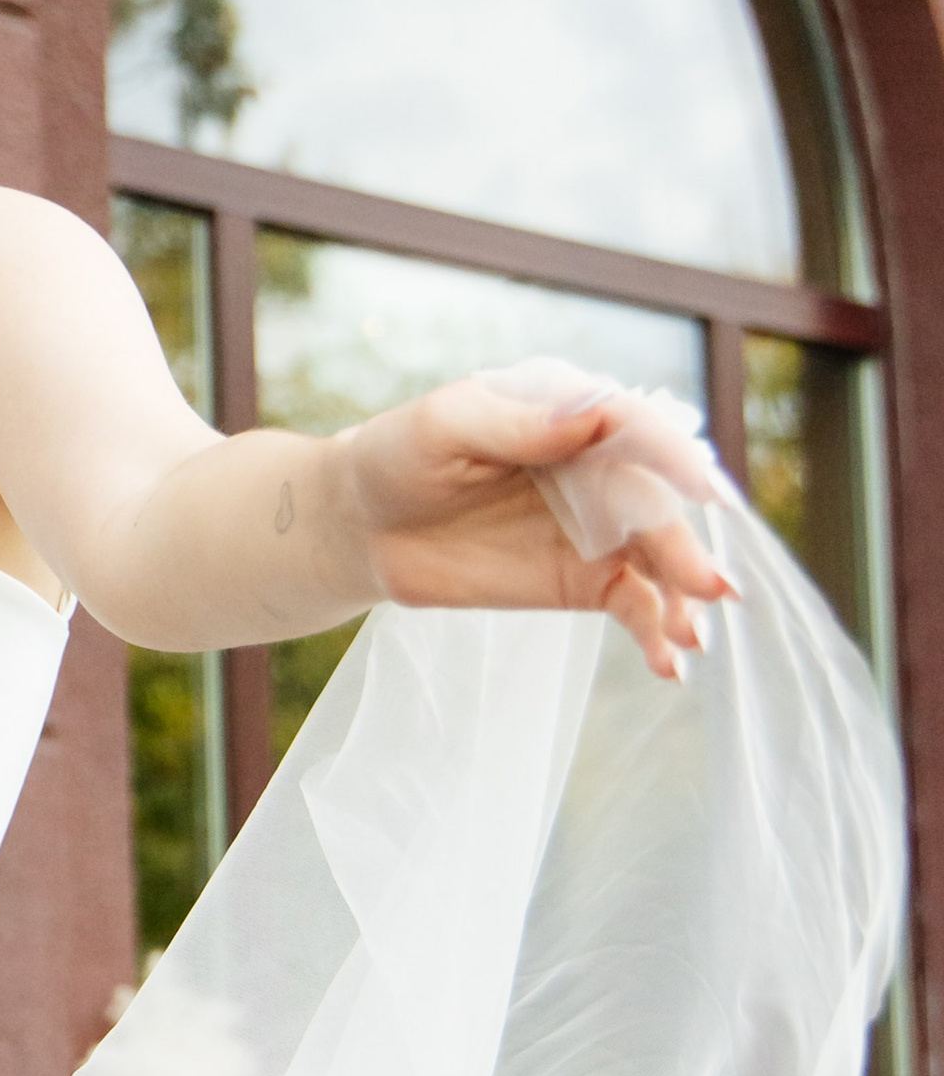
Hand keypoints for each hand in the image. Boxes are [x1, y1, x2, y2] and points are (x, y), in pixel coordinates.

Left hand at [338, 381, 735, 681]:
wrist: (362, 525)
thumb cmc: (398, 456)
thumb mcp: (446, 427)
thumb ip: (518, 424)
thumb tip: (595, 412)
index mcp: (569, 411)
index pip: (633, 429)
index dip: (672, 458)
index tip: (704, 490)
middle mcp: (597, 467)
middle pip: (653, 503)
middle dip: (684, 547)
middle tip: (713, 590)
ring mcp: (596, 526)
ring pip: (656, 559)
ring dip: (682, 598)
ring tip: (693, 640)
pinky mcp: (584, 578)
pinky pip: (634, 603)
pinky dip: (655, 631)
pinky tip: (669, 664)